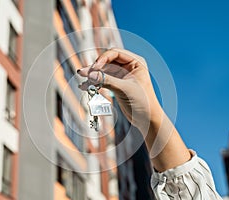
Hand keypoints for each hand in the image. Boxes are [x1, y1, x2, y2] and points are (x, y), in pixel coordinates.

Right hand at [78, 48, 189, 171]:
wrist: (147, 119)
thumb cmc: (143, 102)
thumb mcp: (125, 89)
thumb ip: (108, 80)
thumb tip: (90, 74)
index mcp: (136, 62)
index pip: (115, 53)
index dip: (103, 58)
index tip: (94, 67)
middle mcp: (129, 66)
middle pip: (107, 62)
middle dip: (95, 68)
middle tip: (82, 72)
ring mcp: (122, 75)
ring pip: (103, 71)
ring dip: (93, 75)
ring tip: (81, 80)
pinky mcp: (117, 85)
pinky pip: (103, 80)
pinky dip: (95, 83)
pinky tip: (85, 86)